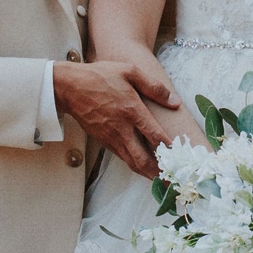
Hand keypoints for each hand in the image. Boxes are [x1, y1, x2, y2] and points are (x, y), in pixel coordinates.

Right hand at [54, 60, 180, 179]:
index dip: (170, 150)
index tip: (182, 158)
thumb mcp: (129, 72)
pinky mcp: (103, 141)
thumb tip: (175, 102)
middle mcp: (122, 129)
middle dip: (159, 173)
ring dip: (148, 173)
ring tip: (163, 180)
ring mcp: (111, 137)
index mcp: (132, 111)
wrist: (69, 87)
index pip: (155, 137)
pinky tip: (144, 166)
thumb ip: (154, 87)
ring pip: (132, 163)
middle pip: (143, 160)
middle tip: (173, 180)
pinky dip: (135, 165)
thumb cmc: (100, 76)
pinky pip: (122, 157)